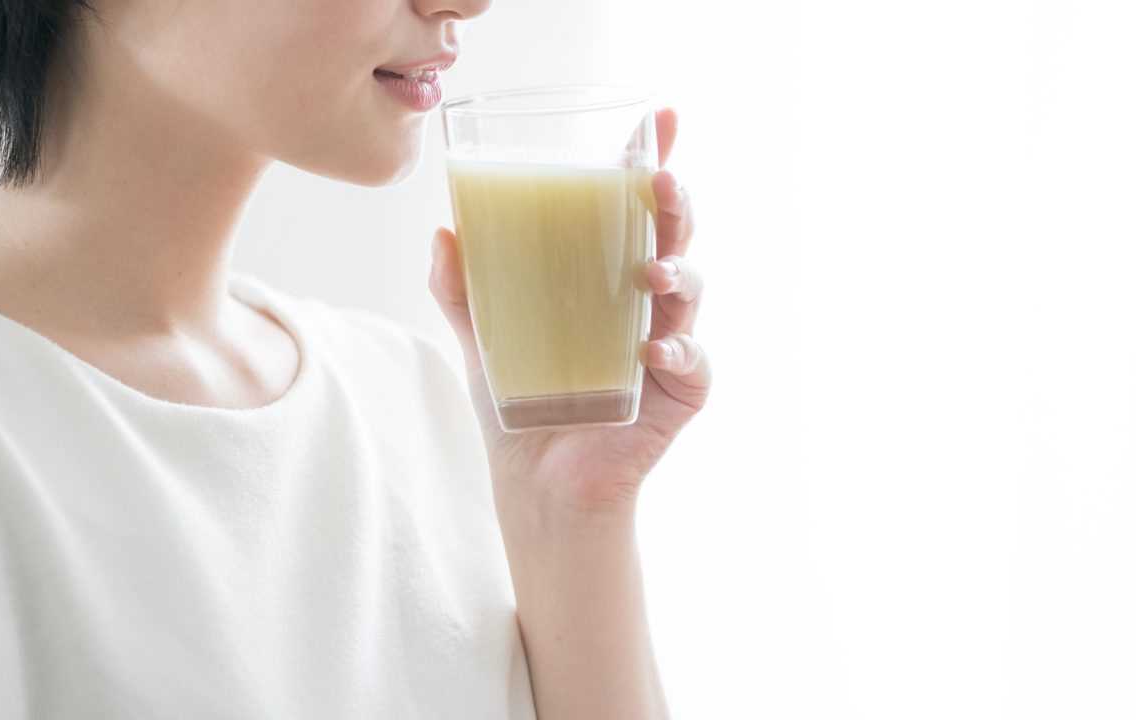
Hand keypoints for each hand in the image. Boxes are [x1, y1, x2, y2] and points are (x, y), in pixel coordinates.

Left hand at [429, 108, 710, 520]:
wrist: (534, 484)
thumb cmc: (516, 405)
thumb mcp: (482, 339)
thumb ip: (461, 288)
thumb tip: (441, 231)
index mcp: (604, 277)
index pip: (633, 209)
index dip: (651, 161)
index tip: (660, 119)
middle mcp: (642, 304)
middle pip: (672, 238)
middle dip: (675, 204)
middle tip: (662, 180)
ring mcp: (667, 347)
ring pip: (690, 292)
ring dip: (679, 274)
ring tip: (653, 272)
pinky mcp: (678, 396)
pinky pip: (694, 367)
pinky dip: (680, 354)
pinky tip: (655, 351)